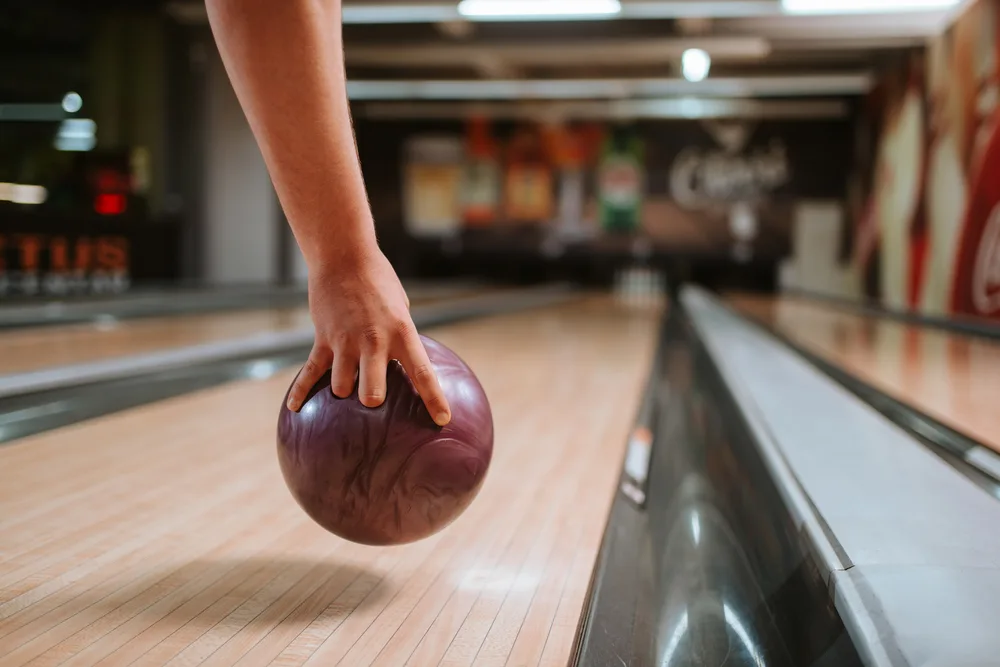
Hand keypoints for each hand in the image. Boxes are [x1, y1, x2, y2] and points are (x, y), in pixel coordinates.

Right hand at [286, 249, 451, 425]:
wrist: (344, 256)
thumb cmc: (378, 280)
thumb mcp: (401, 306)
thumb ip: (401, 335)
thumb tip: (404, 361)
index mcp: (402, 332)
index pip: (422, 372)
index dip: (433, 399)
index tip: (443, 420)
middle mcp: (374, 341)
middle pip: (373, 394)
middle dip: (373, 402)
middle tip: (374, 400)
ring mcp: (346, 342)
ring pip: (341, 388)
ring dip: (344, 391)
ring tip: (347, 385)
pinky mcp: (323, 338)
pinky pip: (311, 372)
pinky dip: (302, 392)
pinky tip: (296, 409)